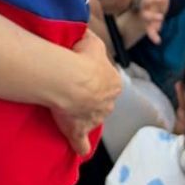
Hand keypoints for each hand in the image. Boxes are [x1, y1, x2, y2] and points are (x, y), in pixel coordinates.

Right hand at [50, 31, 121, 156]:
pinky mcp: (79, 131)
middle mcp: (108, 103)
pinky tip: (80, 150)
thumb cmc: (82, 59)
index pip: (108, 84)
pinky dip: (81, 146)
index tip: (83, 78)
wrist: (70, 80)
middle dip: (92, 100)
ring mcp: (95, 119)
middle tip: (75, 94)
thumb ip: (92, 42)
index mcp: (114, 83)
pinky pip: (81, 144)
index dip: (95, 81)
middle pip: (102, 103)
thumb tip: (86, 35)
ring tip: (70, 114)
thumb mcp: (92, 42)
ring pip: (93, 120)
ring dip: (84, 118)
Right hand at [133, 0, 171, 43]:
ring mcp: (145, 15)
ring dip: (152, 16)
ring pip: (146, 16)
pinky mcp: (148, 26)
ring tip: (161, 17)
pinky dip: (153, 36)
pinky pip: (149, 31)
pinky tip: (158, 41)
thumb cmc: (156, 0)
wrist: (149, 13)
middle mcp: (144, 4)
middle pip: (146, 0)